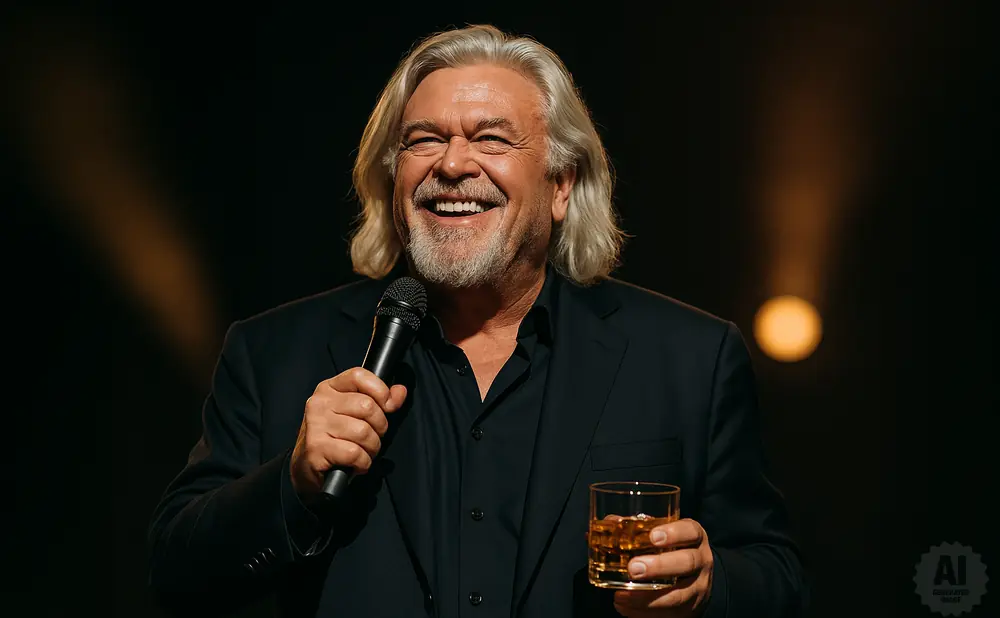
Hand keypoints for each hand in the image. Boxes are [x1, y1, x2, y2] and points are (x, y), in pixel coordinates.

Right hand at [290, 367, 407, 496]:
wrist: (307, 466)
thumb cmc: (335, 437)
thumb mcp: (355, 413)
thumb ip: (380, 400)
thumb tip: (400, 392)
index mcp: (329, 388)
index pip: (359, 375)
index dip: (380, 390)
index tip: (387, 406)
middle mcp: (319, 403)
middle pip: (367, 406)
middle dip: (379, 427)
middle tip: (372, 437)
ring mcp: (316, 425)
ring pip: (363, 432)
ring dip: (372, 448)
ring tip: (363, 451)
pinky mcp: (316, 448)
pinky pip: (354, 453)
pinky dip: (363, 462)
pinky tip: (356, 463)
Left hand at [613, 518, 713, 616]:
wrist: (695, 578)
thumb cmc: (672, 549)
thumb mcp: (664, 534)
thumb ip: (639, 528)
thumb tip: (611, 522)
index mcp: (694, 538)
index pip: (690, 532)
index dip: (674, 534)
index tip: (653, 537)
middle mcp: (701, 561)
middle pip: (687, 563)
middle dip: (659, 566)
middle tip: (633, 568)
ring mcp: (698, 588)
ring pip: (678, 595)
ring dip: (648, 598)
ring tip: (622, 595)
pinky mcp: (690, 610)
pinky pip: (669, 615)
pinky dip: (644, 613)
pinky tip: (625, 607)